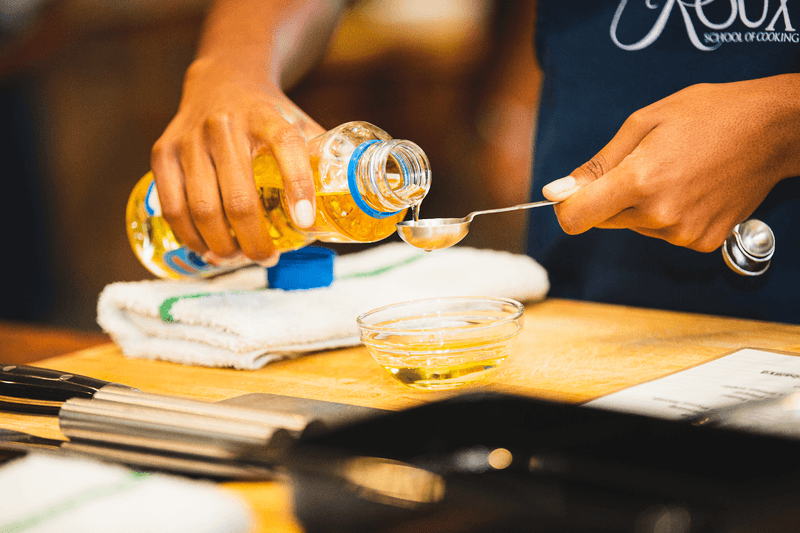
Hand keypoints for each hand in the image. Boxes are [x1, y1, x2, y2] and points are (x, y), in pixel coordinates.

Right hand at [150, 58, 325, 265]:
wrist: (221, 79)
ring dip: (222, 246)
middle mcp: (226, 125)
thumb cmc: (268, 114)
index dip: (298, 186)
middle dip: (255, 241)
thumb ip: (321, 159)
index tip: (305, 222)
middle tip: (268, 259)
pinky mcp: (163, 152)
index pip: (287, 147)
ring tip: (237, 258)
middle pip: (239, 199)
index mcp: (267, 117)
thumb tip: (345, 208)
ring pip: (203, 209)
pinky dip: (190, 237)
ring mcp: (190, 139)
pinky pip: (172, 207)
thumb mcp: (298, 123)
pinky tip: (207, 249)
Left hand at [542, 75, 799, 251]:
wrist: (772, 129)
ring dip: (640, 205)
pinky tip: (691, 189)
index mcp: (639, 181)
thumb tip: (555, 192)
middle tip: (642, 164)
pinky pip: (663, 234)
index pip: (576, 218)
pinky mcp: (703, 242)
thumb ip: (596, 165)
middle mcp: (659, 215)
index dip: (567, 205)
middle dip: (609, 197)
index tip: (573, 192)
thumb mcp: (642, 124)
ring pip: (634, 226)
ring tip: (675, 171)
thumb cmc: (708, 115)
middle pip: (603, 221)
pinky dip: (667, 215)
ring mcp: (683, 233)